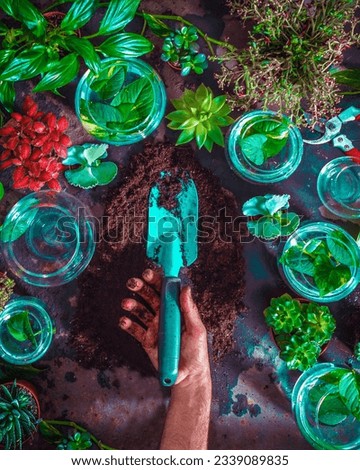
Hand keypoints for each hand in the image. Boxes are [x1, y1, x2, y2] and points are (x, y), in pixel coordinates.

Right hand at [120, 269, 209, 386]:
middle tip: (132, 283)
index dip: (157, 280)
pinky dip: (127, 324)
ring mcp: (154, 327)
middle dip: (141, 288)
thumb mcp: (196, 330)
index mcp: (176, 310)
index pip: (165, 290)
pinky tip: (124, 321)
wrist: (187, 377)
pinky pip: (134, 329)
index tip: (148, 274)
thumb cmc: (196, 352)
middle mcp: (164, 316)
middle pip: (150, 297)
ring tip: (126, 304)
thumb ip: (189, 310)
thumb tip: (186, 288)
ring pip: (140, 311)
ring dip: (132, 305)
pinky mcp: (146, 340)